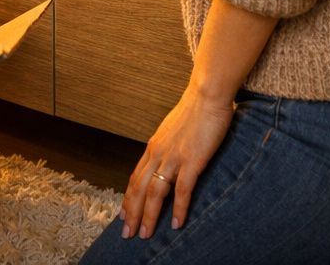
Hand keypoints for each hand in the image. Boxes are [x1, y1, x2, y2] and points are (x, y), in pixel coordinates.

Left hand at [120, 87, 235, 239]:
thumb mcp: (172, 131)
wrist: (206, 94)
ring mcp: (173, 157)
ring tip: (145, 234)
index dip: (128, 199)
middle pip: (139, 189)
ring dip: (149, 216)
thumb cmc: (193, 112)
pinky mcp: (192, 160)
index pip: (134, 178)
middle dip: (132, 214)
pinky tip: (176, 223)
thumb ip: (167, 148)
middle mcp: (158, 154)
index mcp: (153, 148)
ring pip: (155, 192)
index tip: (123, 216)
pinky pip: (182, 189)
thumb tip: (164, 161)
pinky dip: (178, 208)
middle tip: (127, 234)